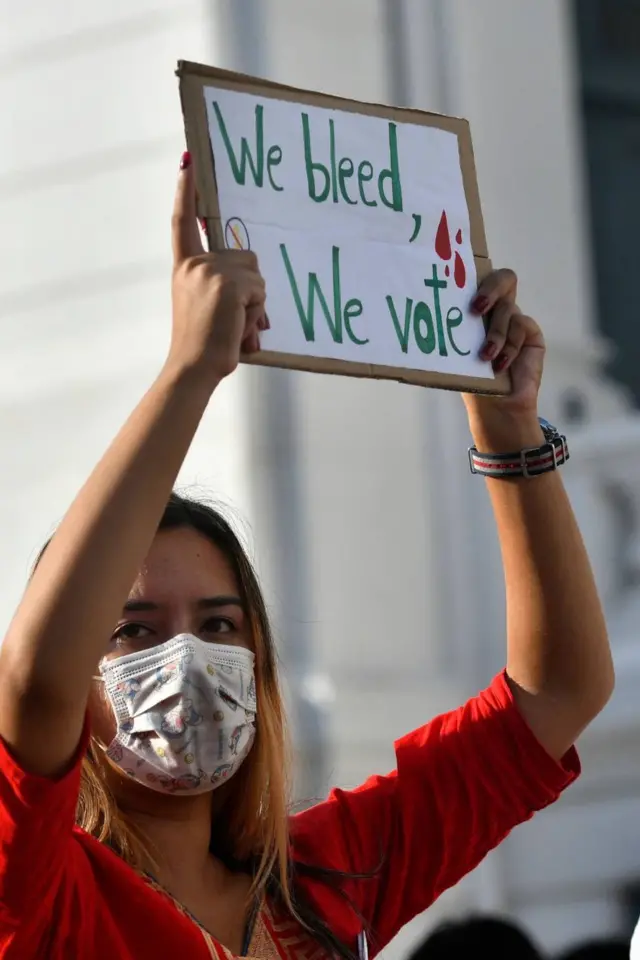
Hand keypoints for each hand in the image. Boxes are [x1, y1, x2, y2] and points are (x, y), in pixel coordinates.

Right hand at [168, 152, 266, 386]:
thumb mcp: (206, 306)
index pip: (182, 221)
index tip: (187, 160)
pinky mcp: (227, 284)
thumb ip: (220, 287)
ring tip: (235, 325)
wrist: (193, 365)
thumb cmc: (203, 344)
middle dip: (250, 289)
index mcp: (184, 267)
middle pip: (244, 257)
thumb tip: (253, 287)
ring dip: (255, 303)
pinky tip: (239, 327)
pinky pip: (259, 290)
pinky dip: (256, 312)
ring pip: (255, 275)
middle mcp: (194, 263)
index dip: (185, 190)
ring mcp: (210, 271)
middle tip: (233, 319)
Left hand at [463, 269, 545, 447]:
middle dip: (490, 288)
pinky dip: (509, 346)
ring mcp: (516, 319)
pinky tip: (500, 365)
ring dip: (495, 335)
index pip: (478, 277)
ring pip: (508, 309)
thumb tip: (422, 318)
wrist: (496, 406)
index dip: (473, 268)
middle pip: (504, 278)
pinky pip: (522, 327)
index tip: (456, 279)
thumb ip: (451, 332)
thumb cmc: (470, 379)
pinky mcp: (531, 333)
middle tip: (476, 308)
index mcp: (477, 308)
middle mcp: (498, 309)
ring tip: (485, 358)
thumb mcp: (457, 353)